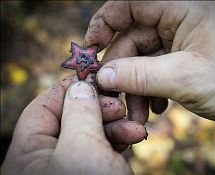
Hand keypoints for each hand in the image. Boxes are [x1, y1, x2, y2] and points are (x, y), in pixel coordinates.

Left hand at [1, 77, 133, 174]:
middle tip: (120, 105)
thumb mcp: (82, 146)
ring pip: (91, 134)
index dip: (68, 90)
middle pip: (70, 120)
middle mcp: (46, 161)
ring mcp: (71, 167)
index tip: (93, 77)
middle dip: (99, 110)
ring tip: (137, 127)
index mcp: (28, 155)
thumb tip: (80, 85)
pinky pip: (102, 149)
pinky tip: (136, 136)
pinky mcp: (92, 172)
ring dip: (116, 126)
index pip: (42, 109)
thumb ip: (79, 111)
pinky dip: (119, 140)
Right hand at [85, 1, 214, 124]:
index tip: (90, 50)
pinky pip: (154, 67)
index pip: (129, 3)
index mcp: (182, 5)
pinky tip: (157, 107)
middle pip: (132, 38)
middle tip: (115, 100)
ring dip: (136, 87)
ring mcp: (180, 36)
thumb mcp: (185, 79)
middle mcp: (178, 16)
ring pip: (142, 58)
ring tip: (139, 114)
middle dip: (122, 72)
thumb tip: (103, 76)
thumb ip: (139, 76)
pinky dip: (150, 88)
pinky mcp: (182, 53)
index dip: (104, 23)